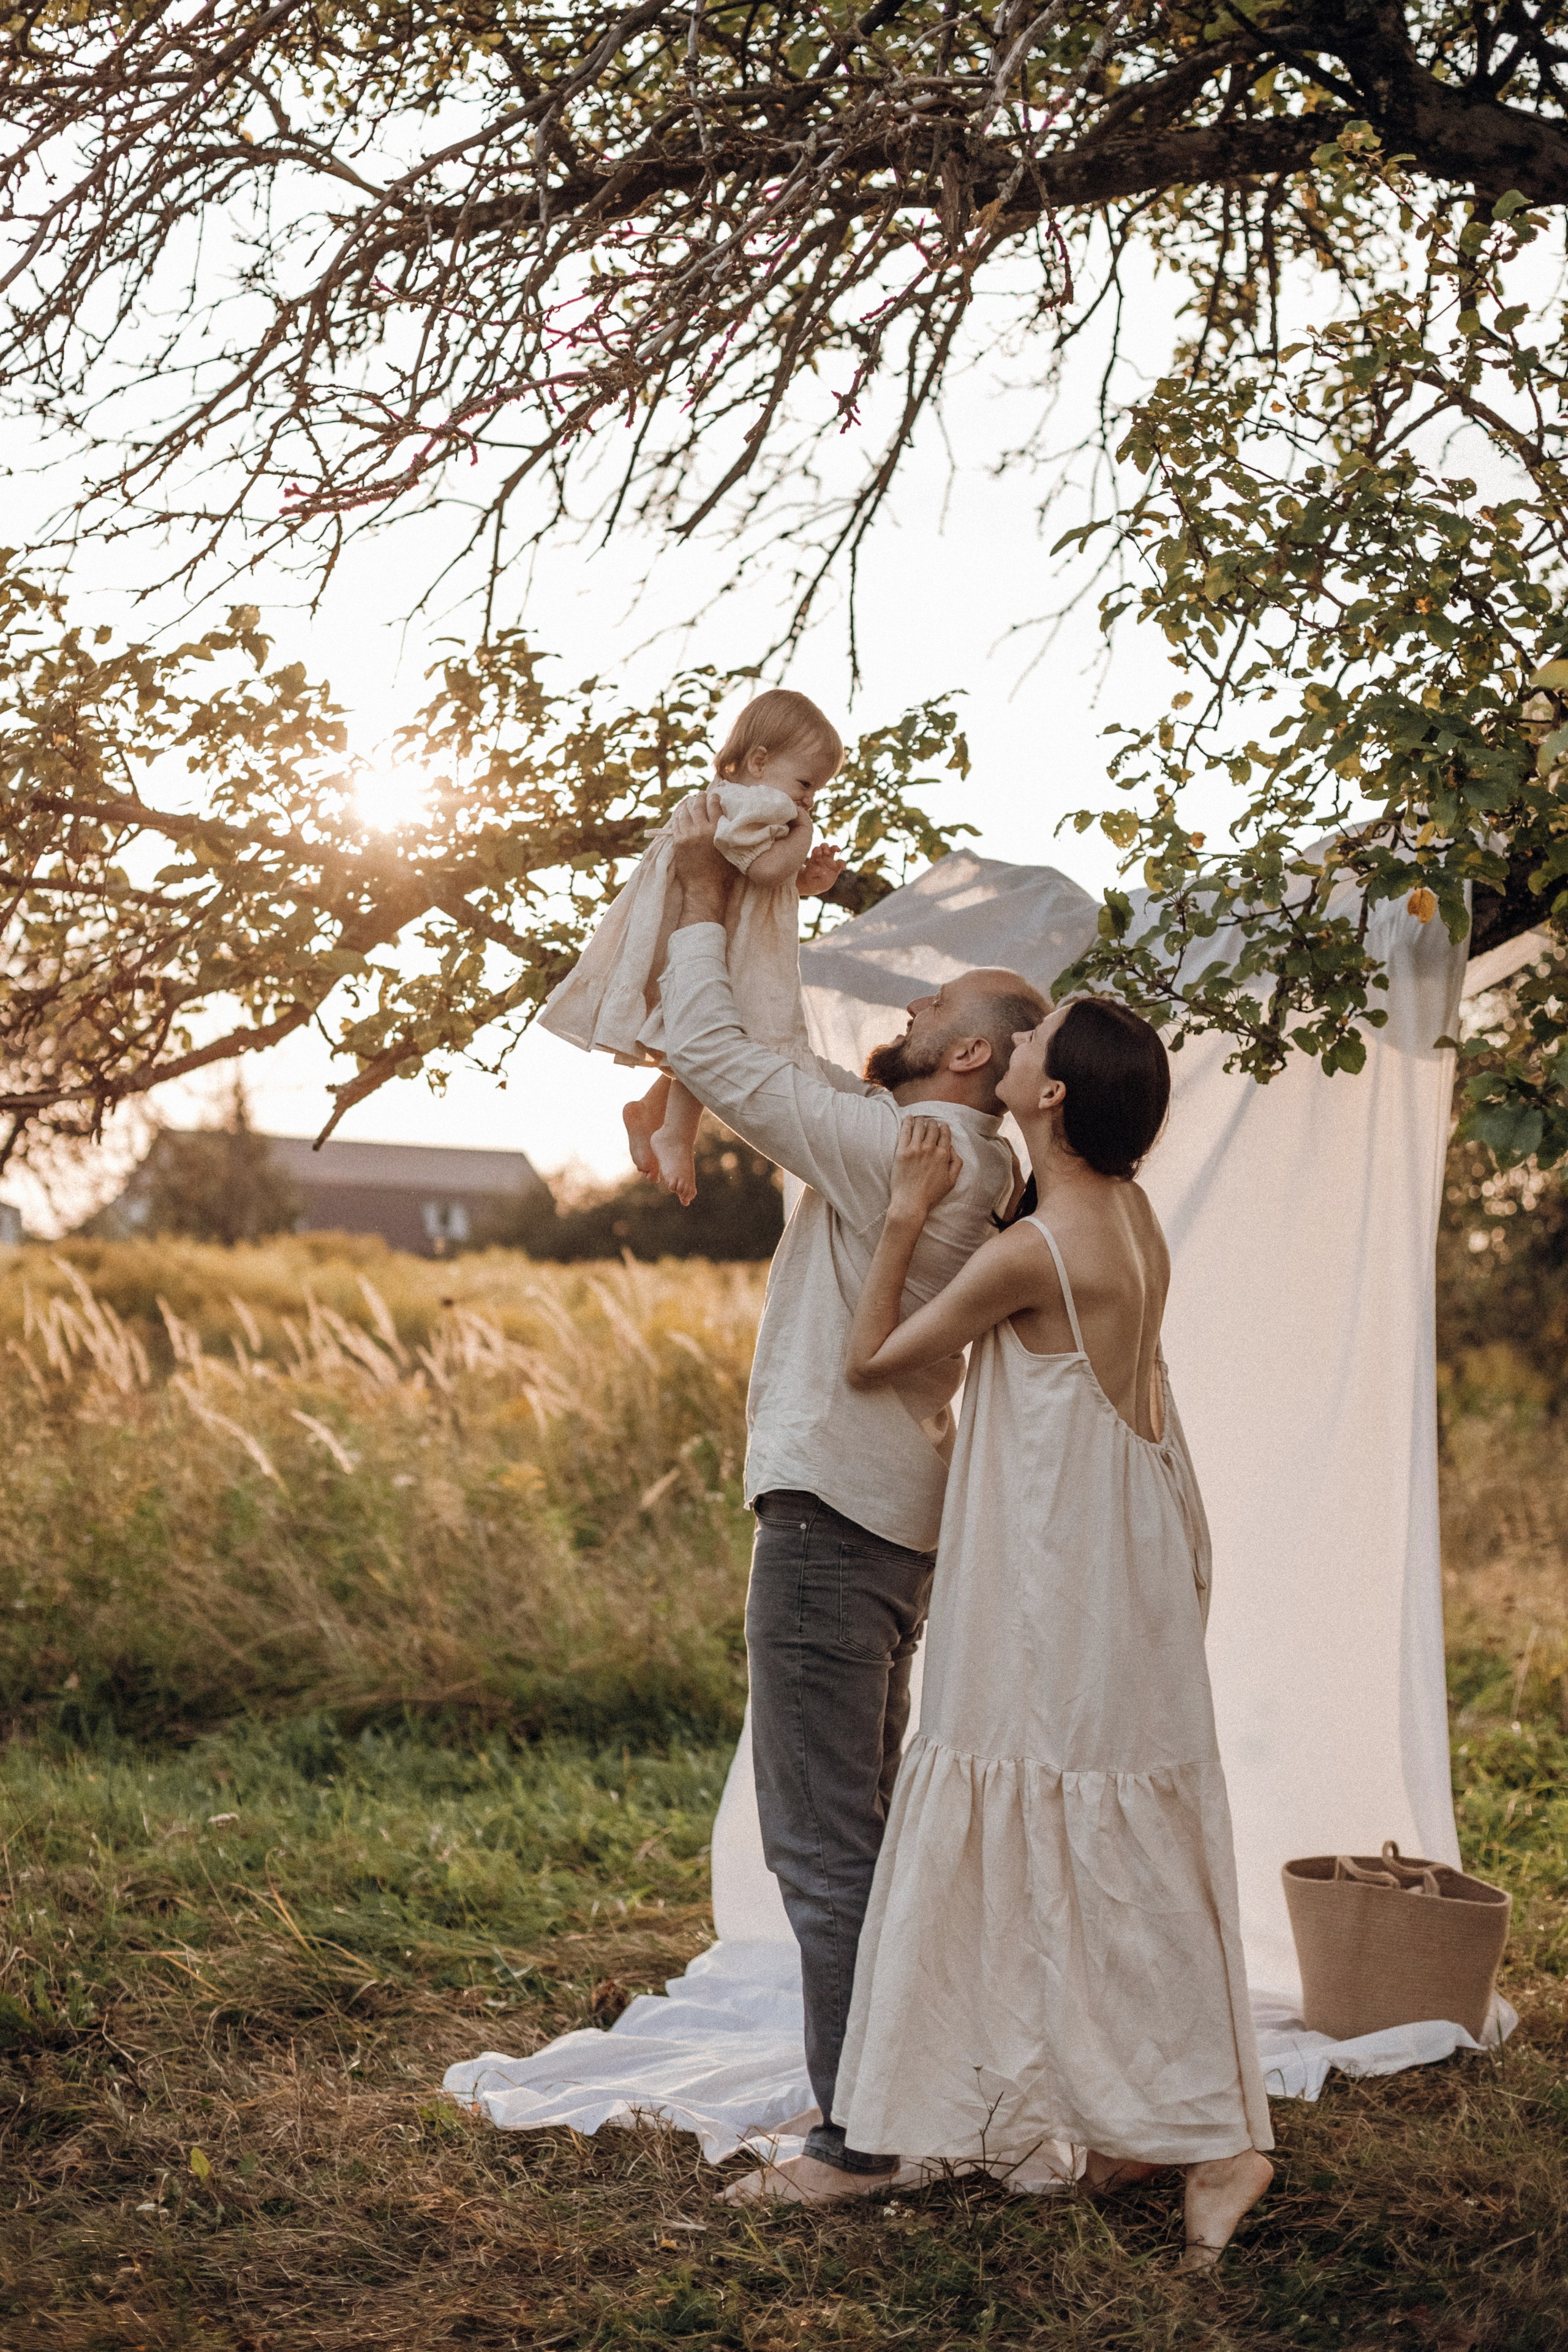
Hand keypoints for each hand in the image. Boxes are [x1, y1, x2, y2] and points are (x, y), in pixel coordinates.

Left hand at [669, 790, 733, 919]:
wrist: (704, 887)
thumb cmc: (722, 872)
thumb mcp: (732, 850)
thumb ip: (731, 834)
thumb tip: (733, 822)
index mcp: (717, 830)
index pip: (715, 806)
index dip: (714, 797)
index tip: (715, 794)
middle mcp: (702, 829)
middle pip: (699, 805)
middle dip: (700, 797)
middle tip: (701, 794)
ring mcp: (688, 834)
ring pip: (685, 812)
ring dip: (687, 805)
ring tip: (689, 801)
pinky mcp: (678, 841)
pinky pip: (676, 823)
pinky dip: (679, 816)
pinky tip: (681, 813)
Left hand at [797, 840, 849, 897]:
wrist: (815, 886)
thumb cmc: (810, 879)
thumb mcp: (809, 876)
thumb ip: (813, 871)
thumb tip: (819, 869)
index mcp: (815, 858)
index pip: (816, 849)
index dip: (817, 850)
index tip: (818, 857)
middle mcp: (822, 857)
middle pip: (824, 846)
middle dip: (825, 847)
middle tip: (826, 852)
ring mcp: (829, 861)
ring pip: (833, 849)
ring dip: (835, 848)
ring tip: (838, 850)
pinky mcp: (836, 868)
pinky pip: (841, 863)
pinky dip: (843, 864)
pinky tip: (843, 869)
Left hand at [888, 1116, 961, 1223]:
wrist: (910, 1203)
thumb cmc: (931, 1195)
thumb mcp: (951, 1182)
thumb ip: (956, 1163)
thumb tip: (952, 1149)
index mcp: (943, 1155)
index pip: (945, 1135)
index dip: (944, 1128)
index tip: (942, 1126)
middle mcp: (930, 1149)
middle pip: (932, 1128)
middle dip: (932, 1123)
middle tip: (930, 1123)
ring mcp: (915, 1149)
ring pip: (919, 1127)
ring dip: (920, 1121)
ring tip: (919, 1119)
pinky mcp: (901, 1151)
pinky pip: (905, 1131)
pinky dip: (907, 1122)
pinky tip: (908, 1118)